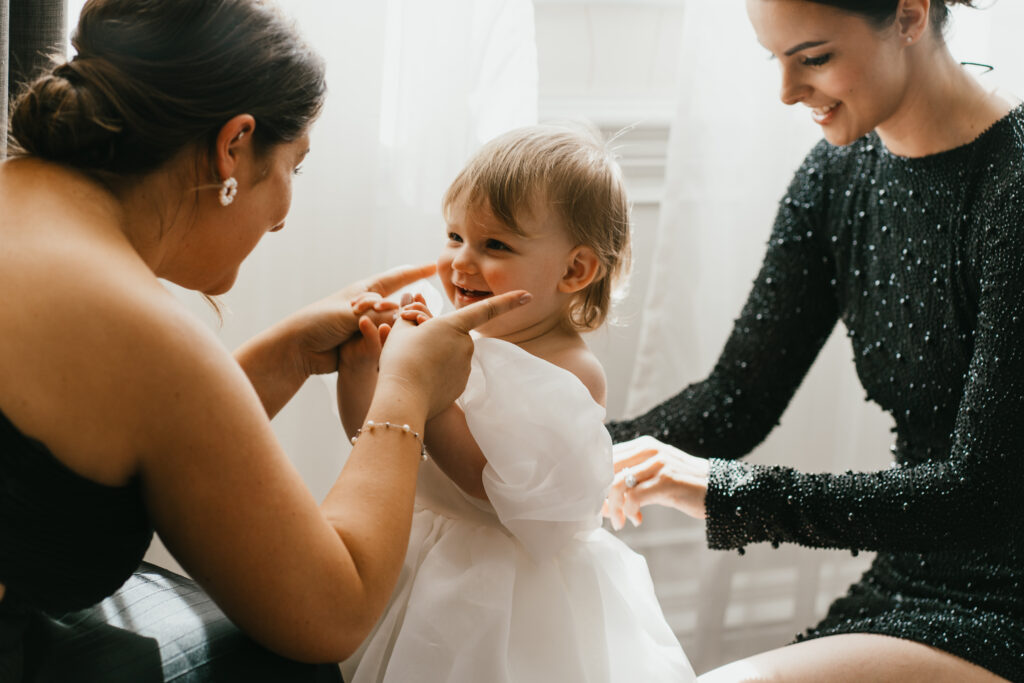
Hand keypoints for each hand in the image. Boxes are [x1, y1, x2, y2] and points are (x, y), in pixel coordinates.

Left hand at [234, 264, 435, 418]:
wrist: (298, 348)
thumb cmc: (318, 322)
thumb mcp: (349, 313)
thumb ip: (376, 314)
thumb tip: (399, 315)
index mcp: (365, 292)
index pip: (397, 278)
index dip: (415, 272)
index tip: (434, 266)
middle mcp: (369, 308)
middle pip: (400, 305)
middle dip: (412, 309)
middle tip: (423, 314)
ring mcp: (368, 327)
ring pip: (395, 326)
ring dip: (400, 329)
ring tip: (406, 332)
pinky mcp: (364, 345)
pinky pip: (384, 343)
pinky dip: (387, 342)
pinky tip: (389, 345)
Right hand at [376, 290, 530, 418]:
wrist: (402, 399)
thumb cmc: (400, 359)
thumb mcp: (400, 329)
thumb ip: (410, 311)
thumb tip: (412, 295)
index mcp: (454, 325)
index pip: (487, 309)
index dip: (509, 301)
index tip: (528, 296)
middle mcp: (466, 345)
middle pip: (453, 333)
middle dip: (436, 335)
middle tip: (410, 343)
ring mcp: (466, 367)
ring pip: (450, 353)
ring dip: (436, 354)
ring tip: (413, 364)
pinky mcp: (461, 385)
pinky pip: (450, 372)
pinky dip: (437, 372)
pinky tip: (421, 378)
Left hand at [602, 436, 709, 529]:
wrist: (719, 491)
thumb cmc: (683, 485)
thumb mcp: (656, 473)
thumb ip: (632, 478)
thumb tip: (604, 499)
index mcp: (643, 445)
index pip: (607, 458)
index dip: (598, 481)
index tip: (601, 502)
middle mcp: (649, 450)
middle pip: (608, 470)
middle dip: (602, 496)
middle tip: (607, 514)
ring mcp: (658, 464)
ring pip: (617, 485)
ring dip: (613, 508)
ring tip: (619, 521)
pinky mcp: (666, 481)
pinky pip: (634, 498)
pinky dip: (629, 512)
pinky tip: (637, 520)